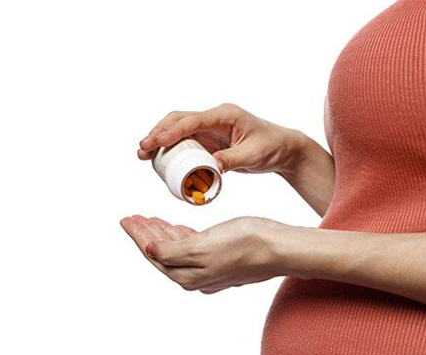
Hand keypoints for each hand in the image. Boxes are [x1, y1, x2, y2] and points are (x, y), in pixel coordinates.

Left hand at [119, 215, 290, 293]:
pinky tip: (175, 227)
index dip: (138, 235)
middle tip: (133, 218)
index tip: (126, 220)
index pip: (153, 252)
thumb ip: (172, 251)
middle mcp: (195, 277)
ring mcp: (209, 269)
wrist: (280, 247)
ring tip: (149, 220)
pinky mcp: (221, 259)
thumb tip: (150, 251)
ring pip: (176, 249)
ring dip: (161, 233)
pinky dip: (180, 235)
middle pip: (161, 252)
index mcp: (187, 275)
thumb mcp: (202, 247)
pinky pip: (192, 248)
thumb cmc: (245, 243)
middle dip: (146, 234)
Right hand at [138, 103, 307, 174]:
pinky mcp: (207, 139)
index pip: (193, 120)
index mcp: (225, 115)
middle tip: (143, 149)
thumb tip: (211, 168)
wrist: (282, 149)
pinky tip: (158, 159)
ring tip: (143, 154)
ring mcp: (209, 128)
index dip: (173, 131)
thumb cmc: (271, 147)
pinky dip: (169, 148)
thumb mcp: (253, 155)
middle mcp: (214, 118)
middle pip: (178, 120)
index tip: (158, 142)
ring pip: (177, 129)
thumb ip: (232, 160)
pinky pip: (183, 141)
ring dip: (159, 139)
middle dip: (158, 133)